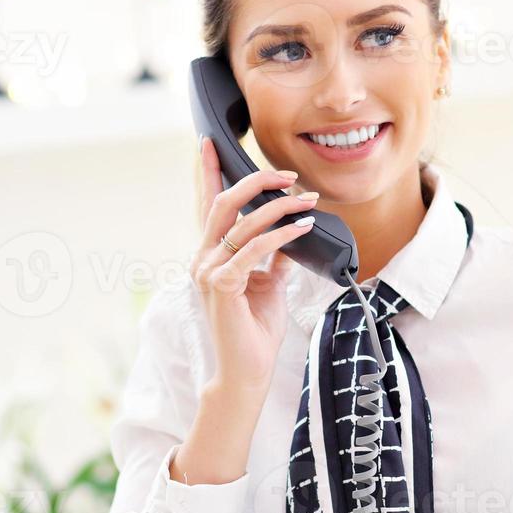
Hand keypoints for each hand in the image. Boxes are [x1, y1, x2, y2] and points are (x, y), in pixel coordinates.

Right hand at [190, 135, 318, 393]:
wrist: (247, 371)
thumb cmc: (255, 330)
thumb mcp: (268, 285)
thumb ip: (272, 257)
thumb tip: (291, 232)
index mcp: (210, 256)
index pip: (207, 206)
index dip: (207, 172)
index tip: (208, 141)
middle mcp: (203, 259)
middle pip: (222, 203)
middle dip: (255, 181)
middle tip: (289, 176)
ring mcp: (208, 272)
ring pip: (241, 222)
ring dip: (279, 207)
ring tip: (309, 201)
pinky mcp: (222, 287)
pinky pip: (254, 250)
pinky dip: (281, 234)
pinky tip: (303, 228)